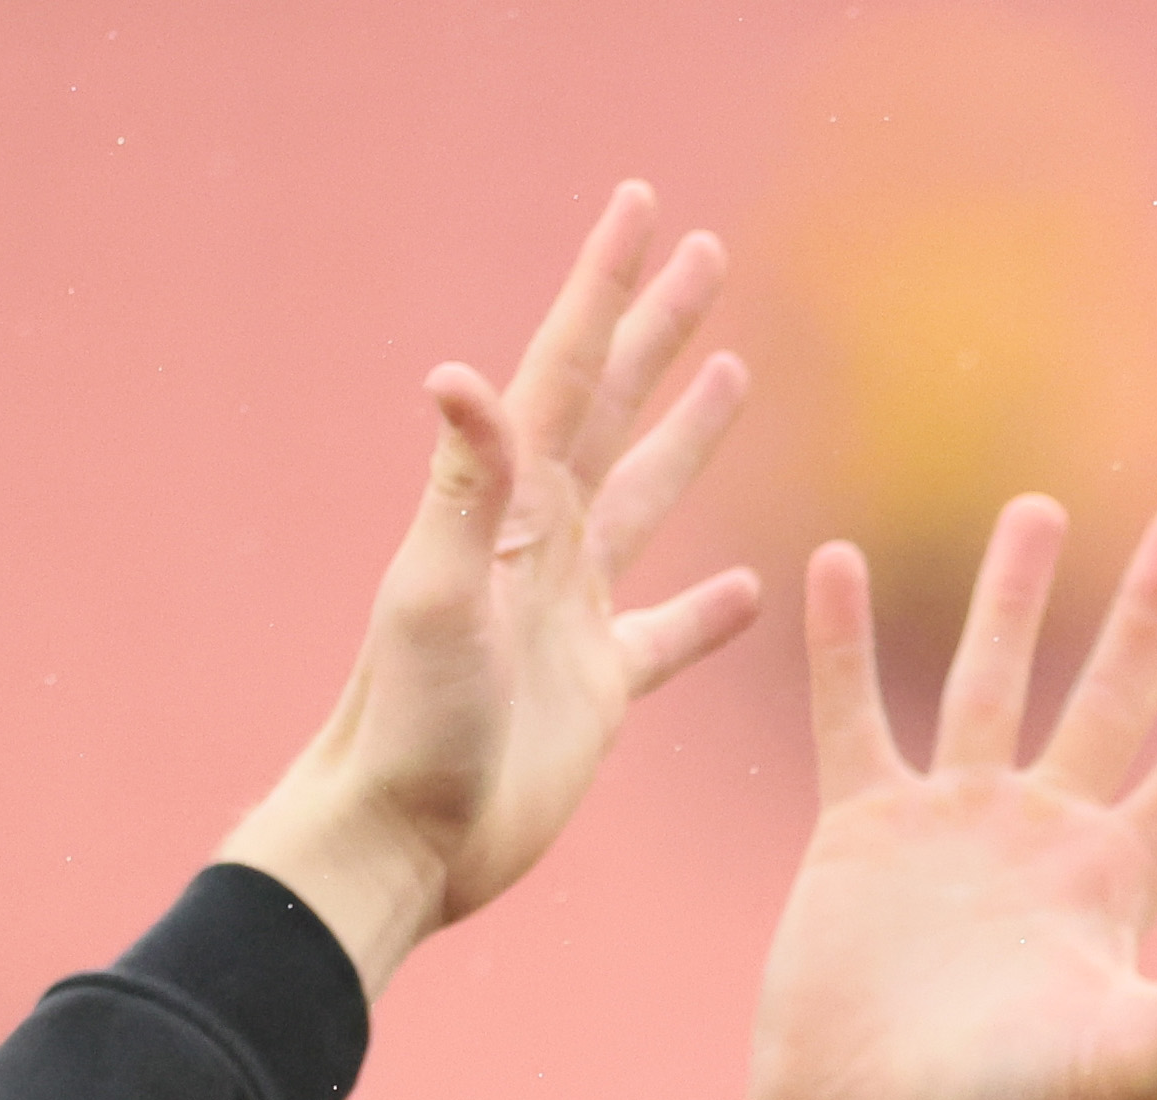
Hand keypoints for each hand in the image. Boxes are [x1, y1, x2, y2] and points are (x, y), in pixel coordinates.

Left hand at [220, 185, 759, 993]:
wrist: (403, 837)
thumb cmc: (407, 722)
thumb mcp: (433, 594)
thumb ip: (462, 487)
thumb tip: (461, 373)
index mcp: (506, 509)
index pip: (567, 371)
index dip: (606, 287)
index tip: (642, 205)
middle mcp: (539, 546)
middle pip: (614, 411)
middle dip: (659, 330)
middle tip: (709, 253)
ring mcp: (570, 615)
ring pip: (646, 502)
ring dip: (687, 437)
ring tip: (732, 371)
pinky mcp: (596, 690)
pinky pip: (666, 635)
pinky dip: (710, 613)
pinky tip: (752, 589)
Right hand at [670, 502, 1156, 1099]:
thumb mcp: (1124, 1064)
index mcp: (1115, 882)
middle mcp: (1042, 838)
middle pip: (1113, 697)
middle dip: (1152, 611)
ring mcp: (952, 827)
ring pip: (989, 681)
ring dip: (1013, 596)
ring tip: (1038, 508)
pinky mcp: (861, 832)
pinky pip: (856, 714)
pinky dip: (845, 642)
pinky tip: (839, 563)